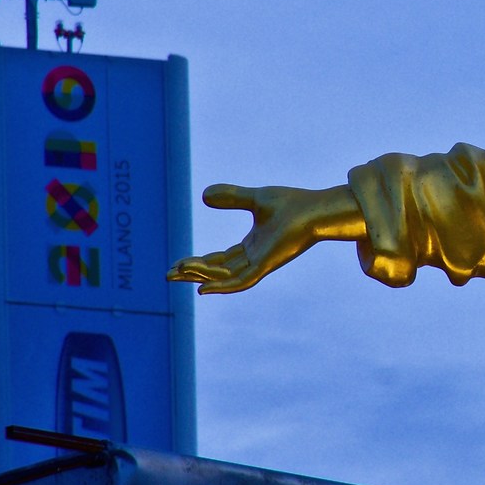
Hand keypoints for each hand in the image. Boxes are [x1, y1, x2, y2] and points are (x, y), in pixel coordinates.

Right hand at [167, 183, 367, 294]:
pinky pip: (241, 281)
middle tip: (169, 274)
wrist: (315, 209)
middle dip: (194, 273)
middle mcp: (255, 258)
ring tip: (178, 273)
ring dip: (202, 276)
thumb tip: (204, 195)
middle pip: (218, 271)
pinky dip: (222, 286)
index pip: (220, 259)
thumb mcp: (255, 199)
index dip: (199, 262)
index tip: (178, 263)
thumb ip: (232, 197)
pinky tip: (203, 288)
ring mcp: (261, 263)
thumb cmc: (293, 205)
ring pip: (225, 277)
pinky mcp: (267, 265)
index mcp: (253, 246)